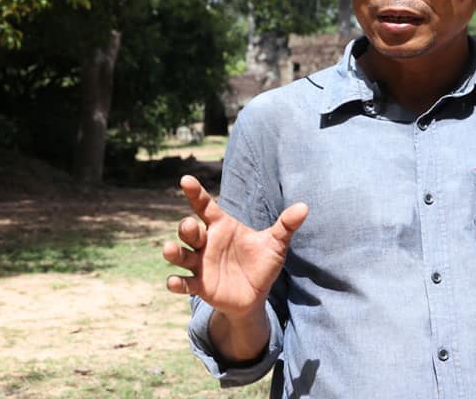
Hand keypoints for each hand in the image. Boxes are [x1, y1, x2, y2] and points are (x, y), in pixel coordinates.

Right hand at [162, 174, 307, 317]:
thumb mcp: (275, 244)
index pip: (205, 206)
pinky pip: (184, 283)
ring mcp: (200, 264)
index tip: (186, 180)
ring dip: (174, 253)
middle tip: (191, 227)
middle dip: (186, 228)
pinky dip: (177, 283)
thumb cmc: (261, 263)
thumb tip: (305, 207)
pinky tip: (174, 282)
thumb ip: (286, 225)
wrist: (255, 295)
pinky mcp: (199, 285)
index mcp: (222, 227)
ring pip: (181, 255)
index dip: (196, 193)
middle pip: (189, 231)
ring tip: (170, 250)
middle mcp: (207, 243)